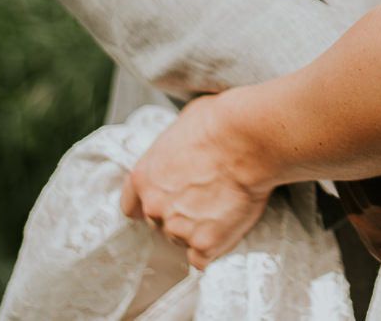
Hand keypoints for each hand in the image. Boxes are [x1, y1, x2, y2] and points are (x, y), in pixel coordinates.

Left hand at [120, 94, 274, 269]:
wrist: (249, 138)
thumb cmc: (220, 122)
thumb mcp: (181, 126)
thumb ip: (172, 152)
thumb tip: (183, 151)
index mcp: (144, 176)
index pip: (131, 206)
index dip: (150, 204)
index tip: (166, 203)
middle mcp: (154, 206)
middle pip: (160, 224)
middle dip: (180, 215)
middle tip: (208, 199)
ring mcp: (178, 228)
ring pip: (183, 241)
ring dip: (200, 230)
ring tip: (224, 208)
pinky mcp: (205, 243)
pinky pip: (204, 258)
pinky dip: (215, 248)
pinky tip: (228, 228)